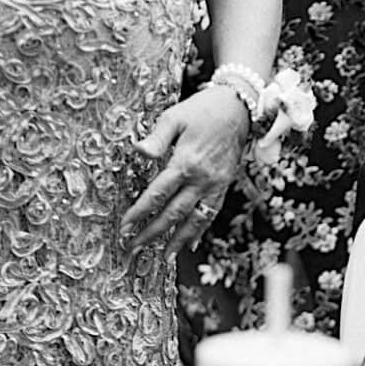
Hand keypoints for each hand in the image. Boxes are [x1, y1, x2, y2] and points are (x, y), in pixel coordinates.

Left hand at [120, 88, 248, 253]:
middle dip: (153, 234)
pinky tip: (190, 243)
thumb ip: (156, 138)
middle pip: (174, 213)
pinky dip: (200, 230)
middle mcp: (202, 178)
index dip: (139, 213)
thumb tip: (138, 150)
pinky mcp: (224, 184)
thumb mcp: (175, 116)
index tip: (124, 227)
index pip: (158, 194)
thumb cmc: (203, 110)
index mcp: (186, 162)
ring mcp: (215, 184)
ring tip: (164, 257)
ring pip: (196, 219)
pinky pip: (212, 212)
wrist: (240, 108)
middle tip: (134, 248)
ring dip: (178, 240)